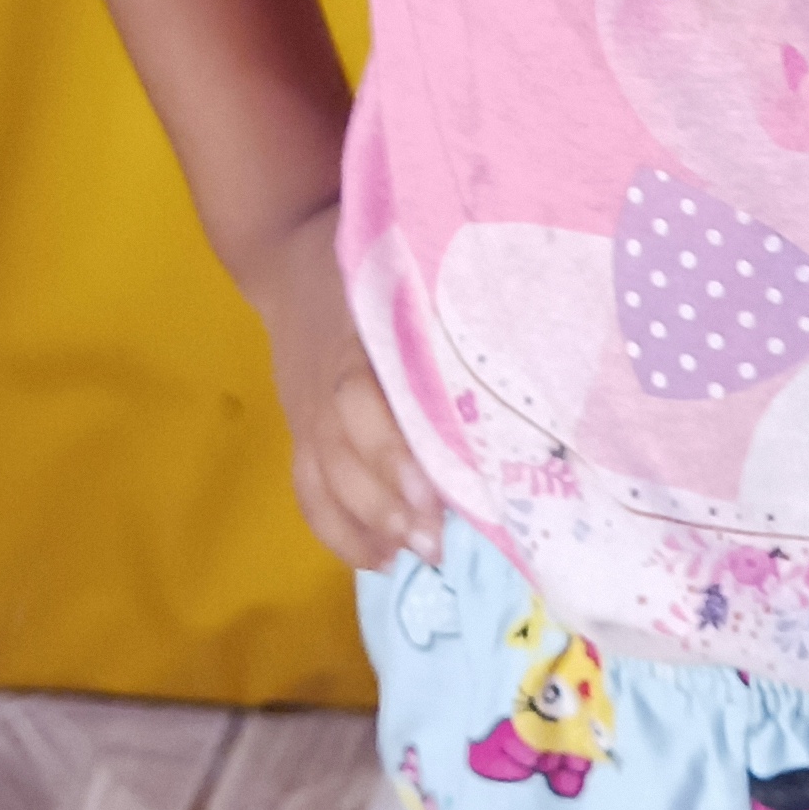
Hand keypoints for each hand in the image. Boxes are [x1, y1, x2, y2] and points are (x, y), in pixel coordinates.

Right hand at [249, 209, 440, 572]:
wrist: (287, 250)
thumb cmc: (370, 255)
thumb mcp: (400, 264)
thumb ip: (442, 301)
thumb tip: (521, 331)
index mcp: (352, 335)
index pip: (359, 397)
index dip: (390, 450)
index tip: (433, 492)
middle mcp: (323, 382)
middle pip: (342, 451)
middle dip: (387, 502)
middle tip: (438, 541)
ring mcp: (305, 413)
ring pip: (324, 477)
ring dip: (367, 523)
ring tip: (415, 556)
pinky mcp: (299, 432)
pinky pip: (308, 488)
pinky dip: (339, 530)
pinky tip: (381, 559)